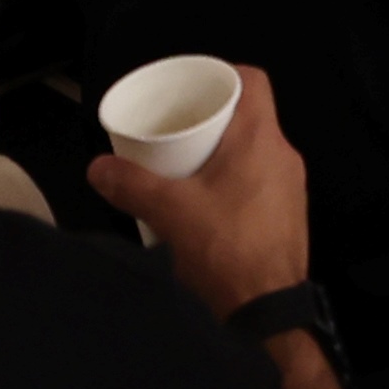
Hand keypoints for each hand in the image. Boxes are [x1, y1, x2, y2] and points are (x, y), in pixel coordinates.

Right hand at [89, 61, 311, 311]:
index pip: (252, 81)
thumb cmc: (224, 249)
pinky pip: (261, 181)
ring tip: (185, 166)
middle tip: (177, 130)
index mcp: (261, 138)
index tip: (190, 90)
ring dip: (222, 153)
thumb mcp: (169, 212)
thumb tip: (97, 167)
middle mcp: (284, 155)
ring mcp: (291, 187)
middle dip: (211, 119)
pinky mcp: (289, 216)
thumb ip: (130, 185)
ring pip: (255, 151)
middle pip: (250, 116)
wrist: (268, 312)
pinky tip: (206, 203)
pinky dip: (234, 181)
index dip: (221, 75)